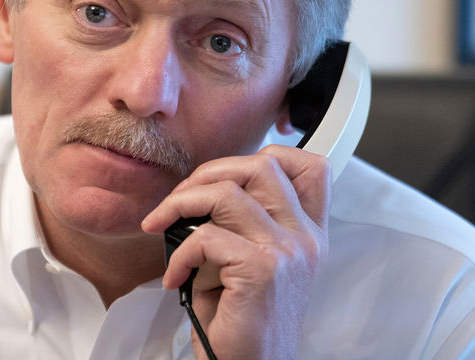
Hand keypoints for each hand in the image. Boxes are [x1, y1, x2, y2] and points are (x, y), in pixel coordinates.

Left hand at [141, 145, 330, 359]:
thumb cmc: (243, 322)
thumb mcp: (252, 262)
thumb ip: (245, 222)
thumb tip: (200, 190)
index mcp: (308, 234)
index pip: (311, 167)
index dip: (269, 154)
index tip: (225, 175)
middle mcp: (305, 239)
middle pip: (261, 164)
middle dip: (207, 172)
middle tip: (179, 200)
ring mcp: (288, 252)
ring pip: (226, 192)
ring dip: (179, 204)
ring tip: (163, 227)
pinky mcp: (263, 270)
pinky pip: (205, 236)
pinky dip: (178, 253)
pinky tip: (175, 276)